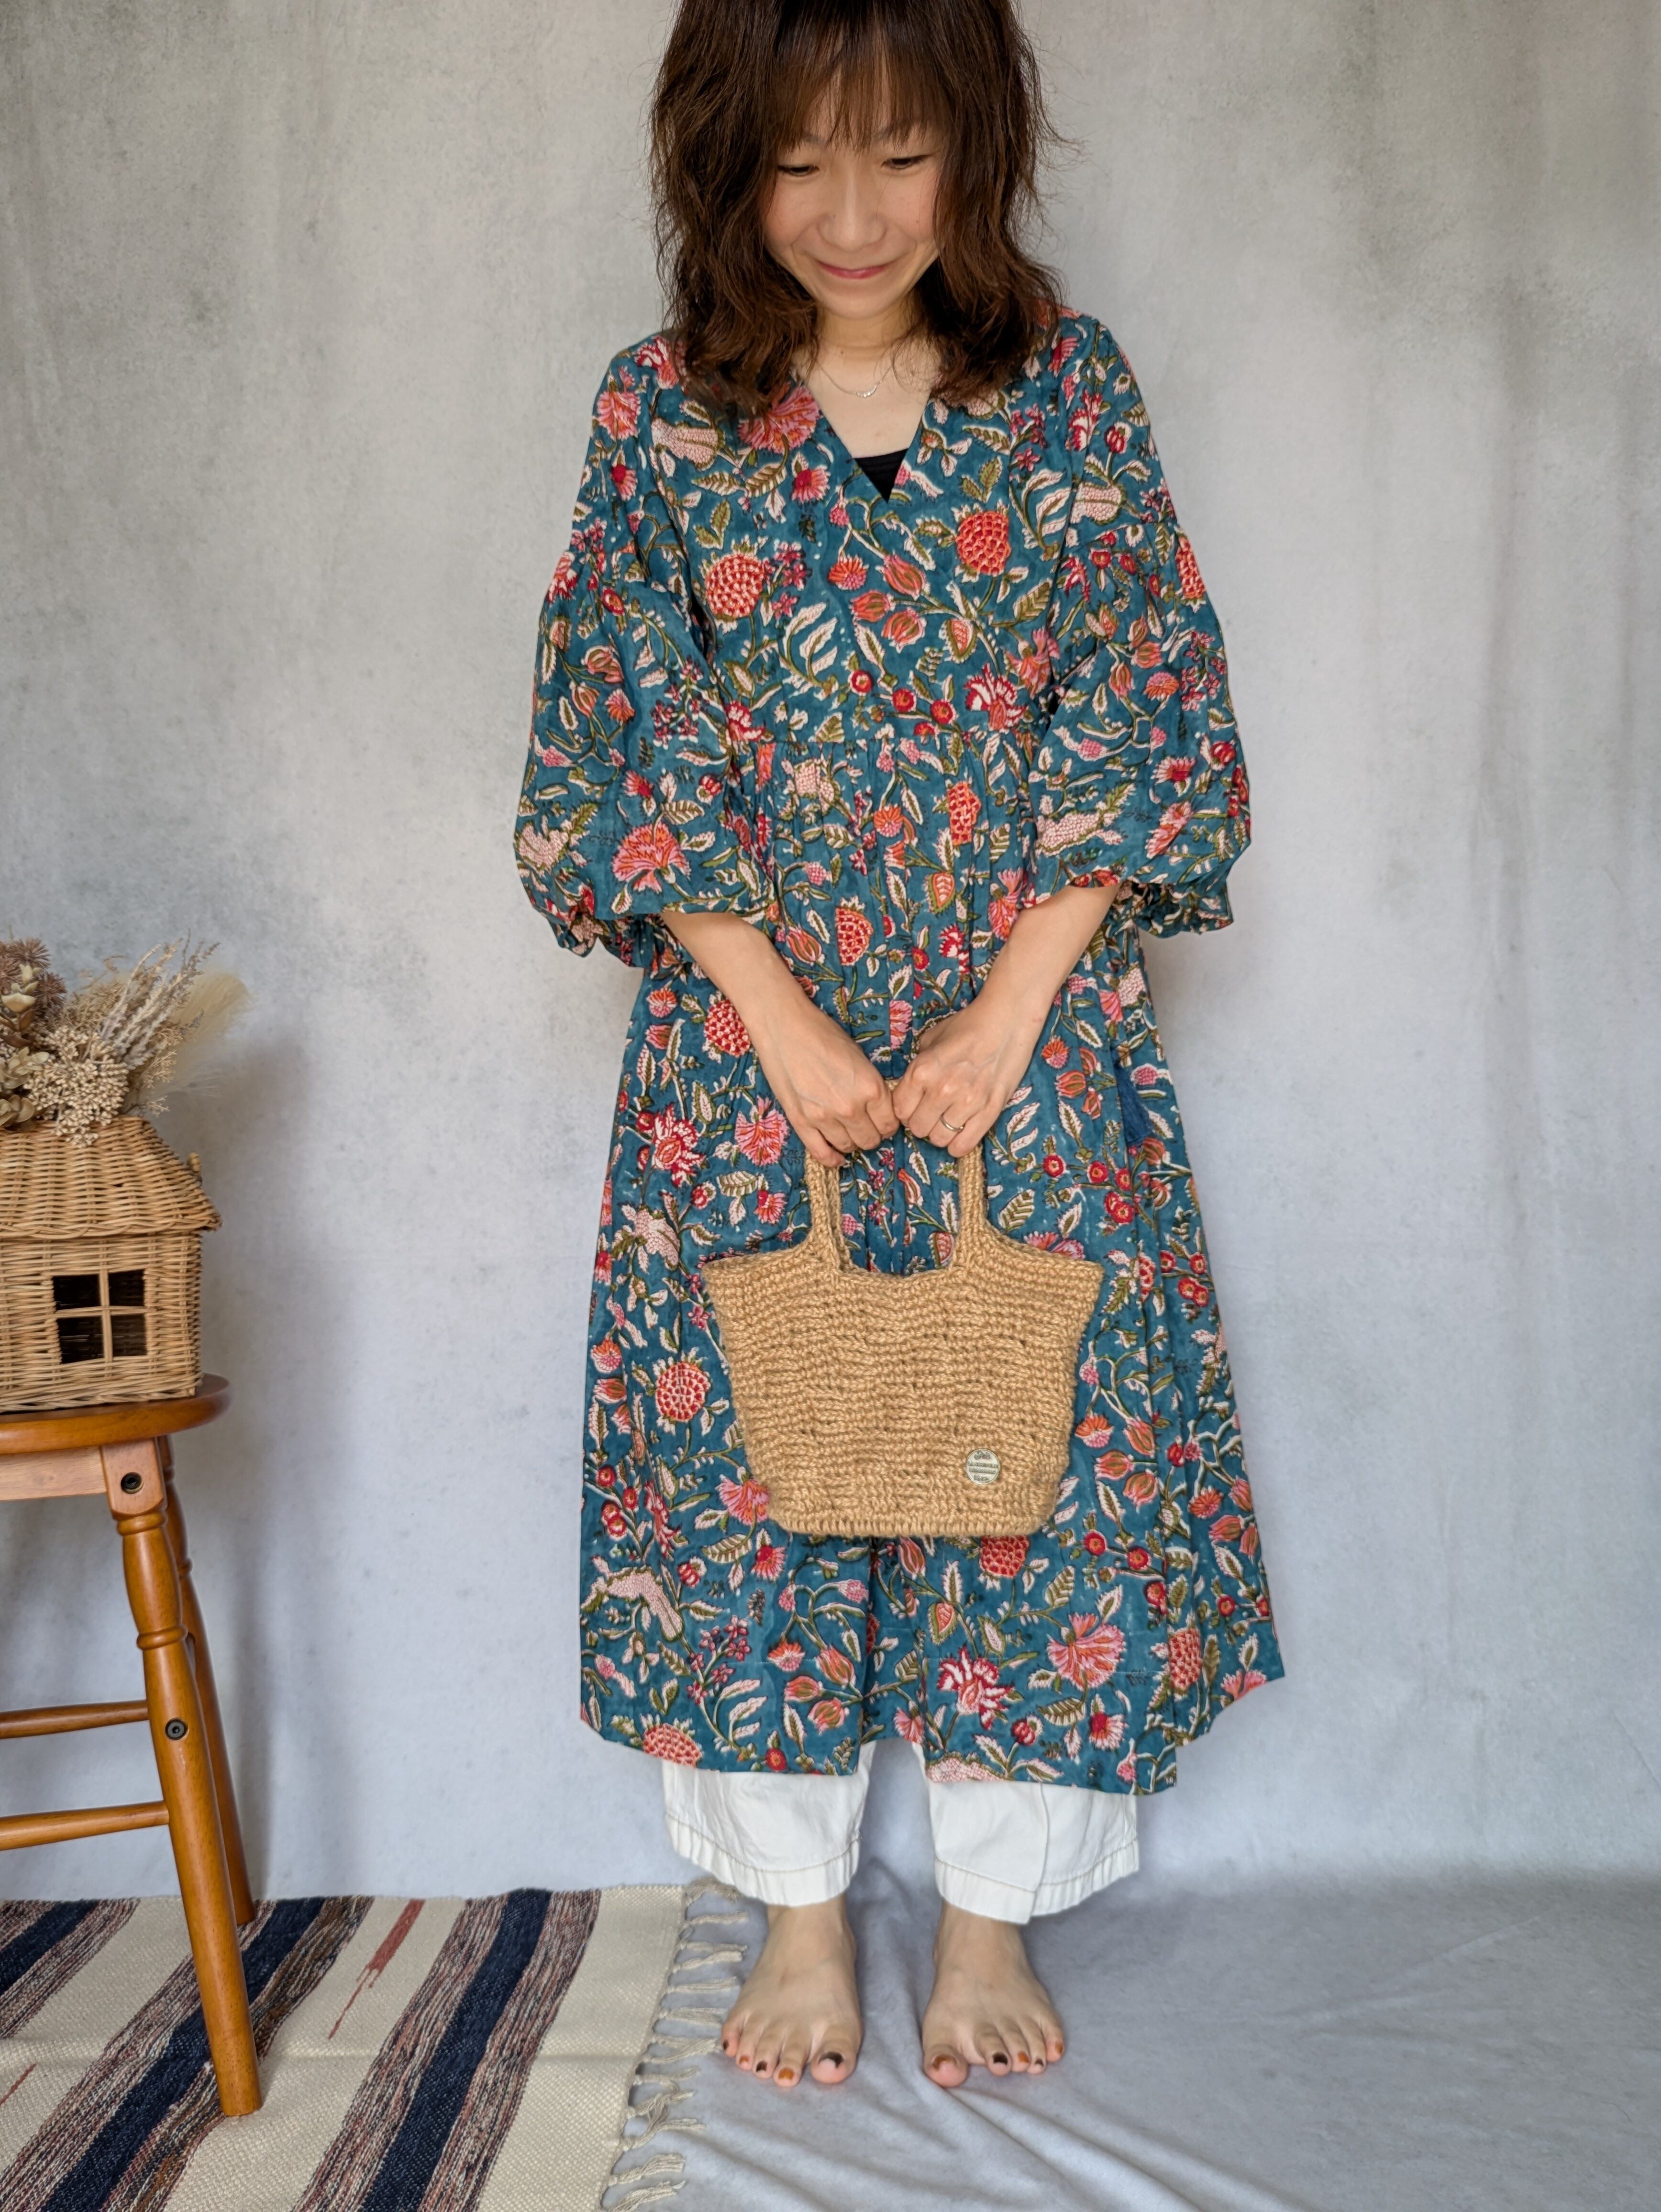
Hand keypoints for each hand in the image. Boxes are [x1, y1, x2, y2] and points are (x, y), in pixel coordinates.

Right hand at [659, 908, 897, 1166]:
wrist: (783, 1026)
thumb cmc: (822, 1034)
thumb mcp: (859, 1056)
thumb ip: (871, 1086)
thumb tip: (880, 1109)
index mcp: (870, 1087)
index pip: (890, 1124)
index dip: (887, 1123)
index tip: (881, 1120)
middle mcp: (850, 1107)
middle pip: (871, 1139)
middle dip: (871, 1134)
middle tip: (865, 1125)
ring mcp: (824, 1118)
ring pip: (848, 1147)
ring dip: (851, 1142)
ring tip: (848, 1132)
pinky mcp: (801, 1122)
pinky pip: (821, 1153)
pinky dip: (832, 1159)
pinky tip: (836, 1157)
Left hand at [889, 991, 1044, 1157]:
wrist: (1006, 1021)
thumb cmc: (967, 1026)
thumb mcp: (931, 1039)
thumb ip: (918, 1066)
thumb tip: (911, 1089)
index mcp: (922, 1070)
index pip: (899, 1109)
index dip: (905, 1108)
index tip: (913, 1104)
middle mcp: (942, 1090)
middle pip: (918, 1128)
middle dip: (920, 1122)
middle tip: (930, 1112)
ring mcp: (967, 1103)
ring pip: (939, 1139)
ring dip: (939, 1133)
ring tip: (946, 1120)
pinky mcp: (990, 1111)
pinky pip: (964, 1145)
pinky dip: (957, 1144)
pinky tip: (959, 1133)